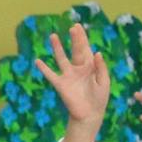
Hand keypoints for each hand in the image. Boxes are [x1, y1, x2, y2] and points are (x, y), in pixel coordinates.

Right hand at [36, 23, 109, 141]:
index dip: (82, 38)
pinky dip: (44, 68)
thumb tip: (97, 52)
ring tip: (53, 36)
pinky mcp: (61, 85)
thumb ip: (100, 67)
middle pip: (75, 50)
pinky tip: (37, 61)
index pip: (86, 49)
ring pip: (61, 58)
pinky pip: (51, 75)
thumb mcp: (104, 82)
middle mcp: (78, 69)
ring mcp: (68, 76)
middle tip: (73, 27)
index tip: (79, 27)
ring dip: (57, 48)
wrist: (90, 114)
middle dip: (75, 39)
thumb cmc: (99, 99)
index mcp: (89, 67)